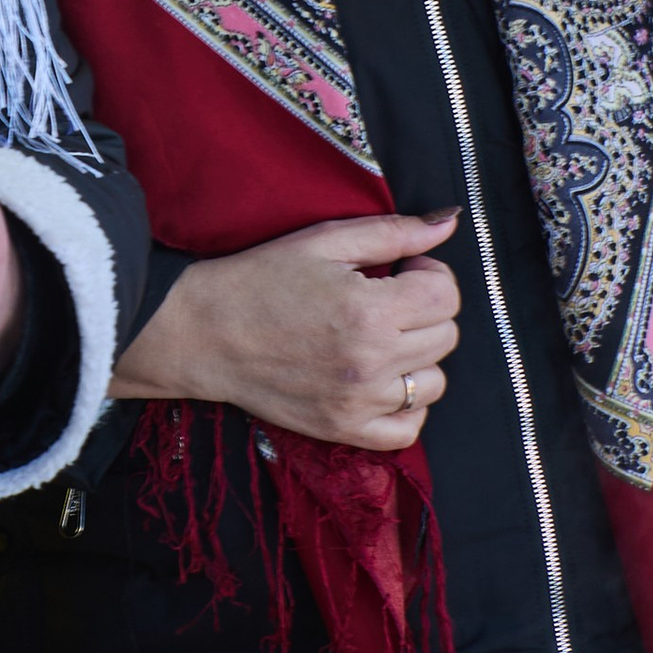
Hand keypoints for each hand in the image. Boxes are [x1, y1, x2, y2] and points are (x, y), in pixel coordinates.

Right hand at [111, 213, 460, 450]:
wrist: (203, 332)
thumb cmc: (260, 279)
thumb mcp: (324, 241)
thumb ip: (393, 232)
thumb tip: (449, 222)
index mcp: (370, 309)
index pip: (446, 294)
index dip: (428, 273)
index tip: (400, 269)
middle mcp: (371, 361)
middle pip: (445, 336)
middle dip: (424, 310)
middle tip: (386, 299)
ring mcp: (358, 402)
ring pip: (433, 382)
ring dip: (417, 357)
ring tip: (380, 338)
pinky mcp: (343, 429)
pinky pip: (408, 430)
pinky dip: (406, 407)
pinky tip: (380, 379)